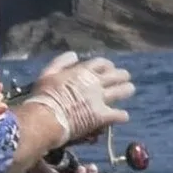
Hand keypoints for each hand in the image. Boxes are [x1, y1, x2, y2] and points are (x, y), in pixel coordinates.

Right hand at [19, 51, 134, 145]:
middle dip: (122, 75)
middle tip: (125, 77)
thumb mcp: (48, 73)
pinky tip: (123, 116)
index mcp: (82, 72)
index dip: (107, 65)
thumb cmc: (43, 96)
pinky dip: (122, 115)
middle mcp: (94, 83)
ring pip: (122, 91)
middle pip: (116, 75)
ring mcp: (100, 99)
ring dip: (127, 89)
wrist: (46, 118)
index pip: (101, 63)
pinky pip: (119, 114)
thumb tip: (74, 55)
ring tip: (129, 90)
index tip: (109, 68)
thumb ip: (61, 62)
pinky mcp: (102, 116)